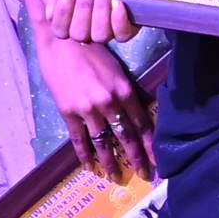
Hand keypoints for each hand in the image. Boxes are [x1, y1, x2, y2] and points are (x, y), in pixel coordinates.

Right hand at [33, 0, 138, 47]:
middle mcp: (87, 29)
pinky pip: (122, 34)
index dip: (63, 13)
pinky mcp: (127, 26)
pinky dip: (118, 20)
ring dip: (100, 11)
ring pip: (100, 35)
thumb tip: (50, 14)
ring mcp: (107, 29)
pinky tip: (117, 2)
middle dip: (83, 8)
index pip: (60, 29)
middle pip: (80, 34)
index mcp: (68, 19)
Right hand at [42, 31, 152, 180]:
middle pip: (126, 136)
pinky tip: (90, 166)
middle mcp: (109, 102)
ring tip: (116, 177)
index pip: (142, 123)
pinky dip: (84, 154)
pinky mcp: (69, 112)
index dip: (150, 144)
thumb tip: (134, 115)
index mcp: (124, 90)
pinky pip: (79, 139)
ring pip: (103, 142)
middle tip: (145, 174)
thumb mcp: (116, 69)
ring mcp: (88, 109)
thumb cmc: (91, 49)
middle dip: (136, 158)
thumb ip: (125, 92)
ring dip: (110, 162)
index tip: (157, 159)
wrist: (61, 40)